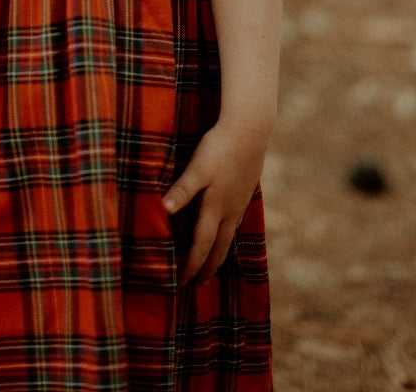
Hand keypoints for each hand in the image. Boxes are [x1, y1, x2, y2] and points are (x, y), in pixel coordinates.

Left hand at [162, 122, 266, 285]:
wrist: (250, 130)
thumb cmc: (219, 147)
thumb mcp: (197, 168)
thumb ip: (182, 189)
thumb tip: (164, 210)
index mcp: (215, 208)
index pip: (201, 246)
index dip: (191, 265)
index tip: (182, 282)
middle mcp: (230, 211)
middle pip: (219, 247)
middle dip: (208, 267)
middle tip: (200, 284)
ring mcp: (240, 202)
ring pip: (229, 236)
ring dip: (219, 253)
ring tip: (214, 264)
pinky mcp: (245, 191)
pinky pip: (235, 222)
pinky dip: (227, 235)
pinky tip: (226, 229)